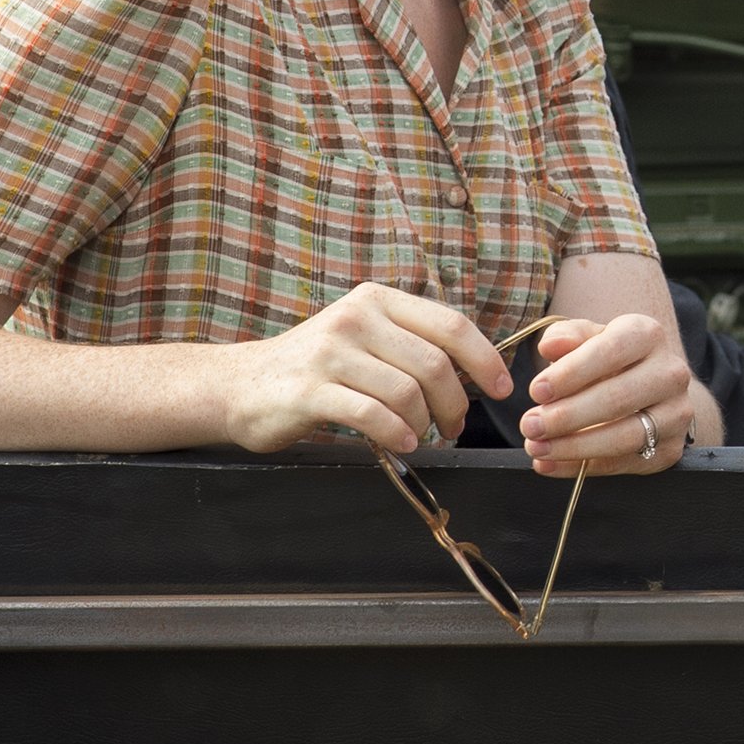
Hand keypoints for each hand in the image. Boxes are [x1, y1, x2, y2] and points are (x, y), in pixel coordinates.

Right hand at [216, 283, 509, 456]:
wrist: (241, 385)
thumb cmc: (316, 367)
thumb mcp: (364, 337)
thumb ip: (411, 343)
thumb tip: (475, 371)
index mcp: (377, 301)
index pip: (450, 324)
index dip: (485, 359)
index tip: (502, 389)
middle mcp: (356, 318)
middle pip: (434, 364)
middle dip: (456, 403)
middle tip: (454, 427)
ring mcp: (331, 352)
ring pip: (407, 392)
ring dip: (425, 422)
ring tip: (420, 435)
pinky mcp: (310, 390)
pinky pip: (372, 415)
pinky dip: (397, 433)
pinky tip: (402, 443)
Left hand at [520, 314, 723, 477]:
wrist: (650, 389)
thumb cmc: (608, 359)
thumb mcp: (587, 338)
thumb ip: (567, 336)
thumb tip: (549, 345)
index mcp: (647, 335)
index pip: (611, 351)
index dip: (571, 373)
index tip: (536, 391)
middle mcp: (670, 373)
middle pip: (618, 398)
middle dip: (567, 415)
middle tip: (529, 425)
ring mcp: (675, 413)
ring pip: (625, 436)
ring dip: (574, 446)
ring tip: (537, 447)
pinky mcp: (669, 449)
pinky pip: (622, 463)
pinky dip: (581, 467)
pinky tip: (550, 464)